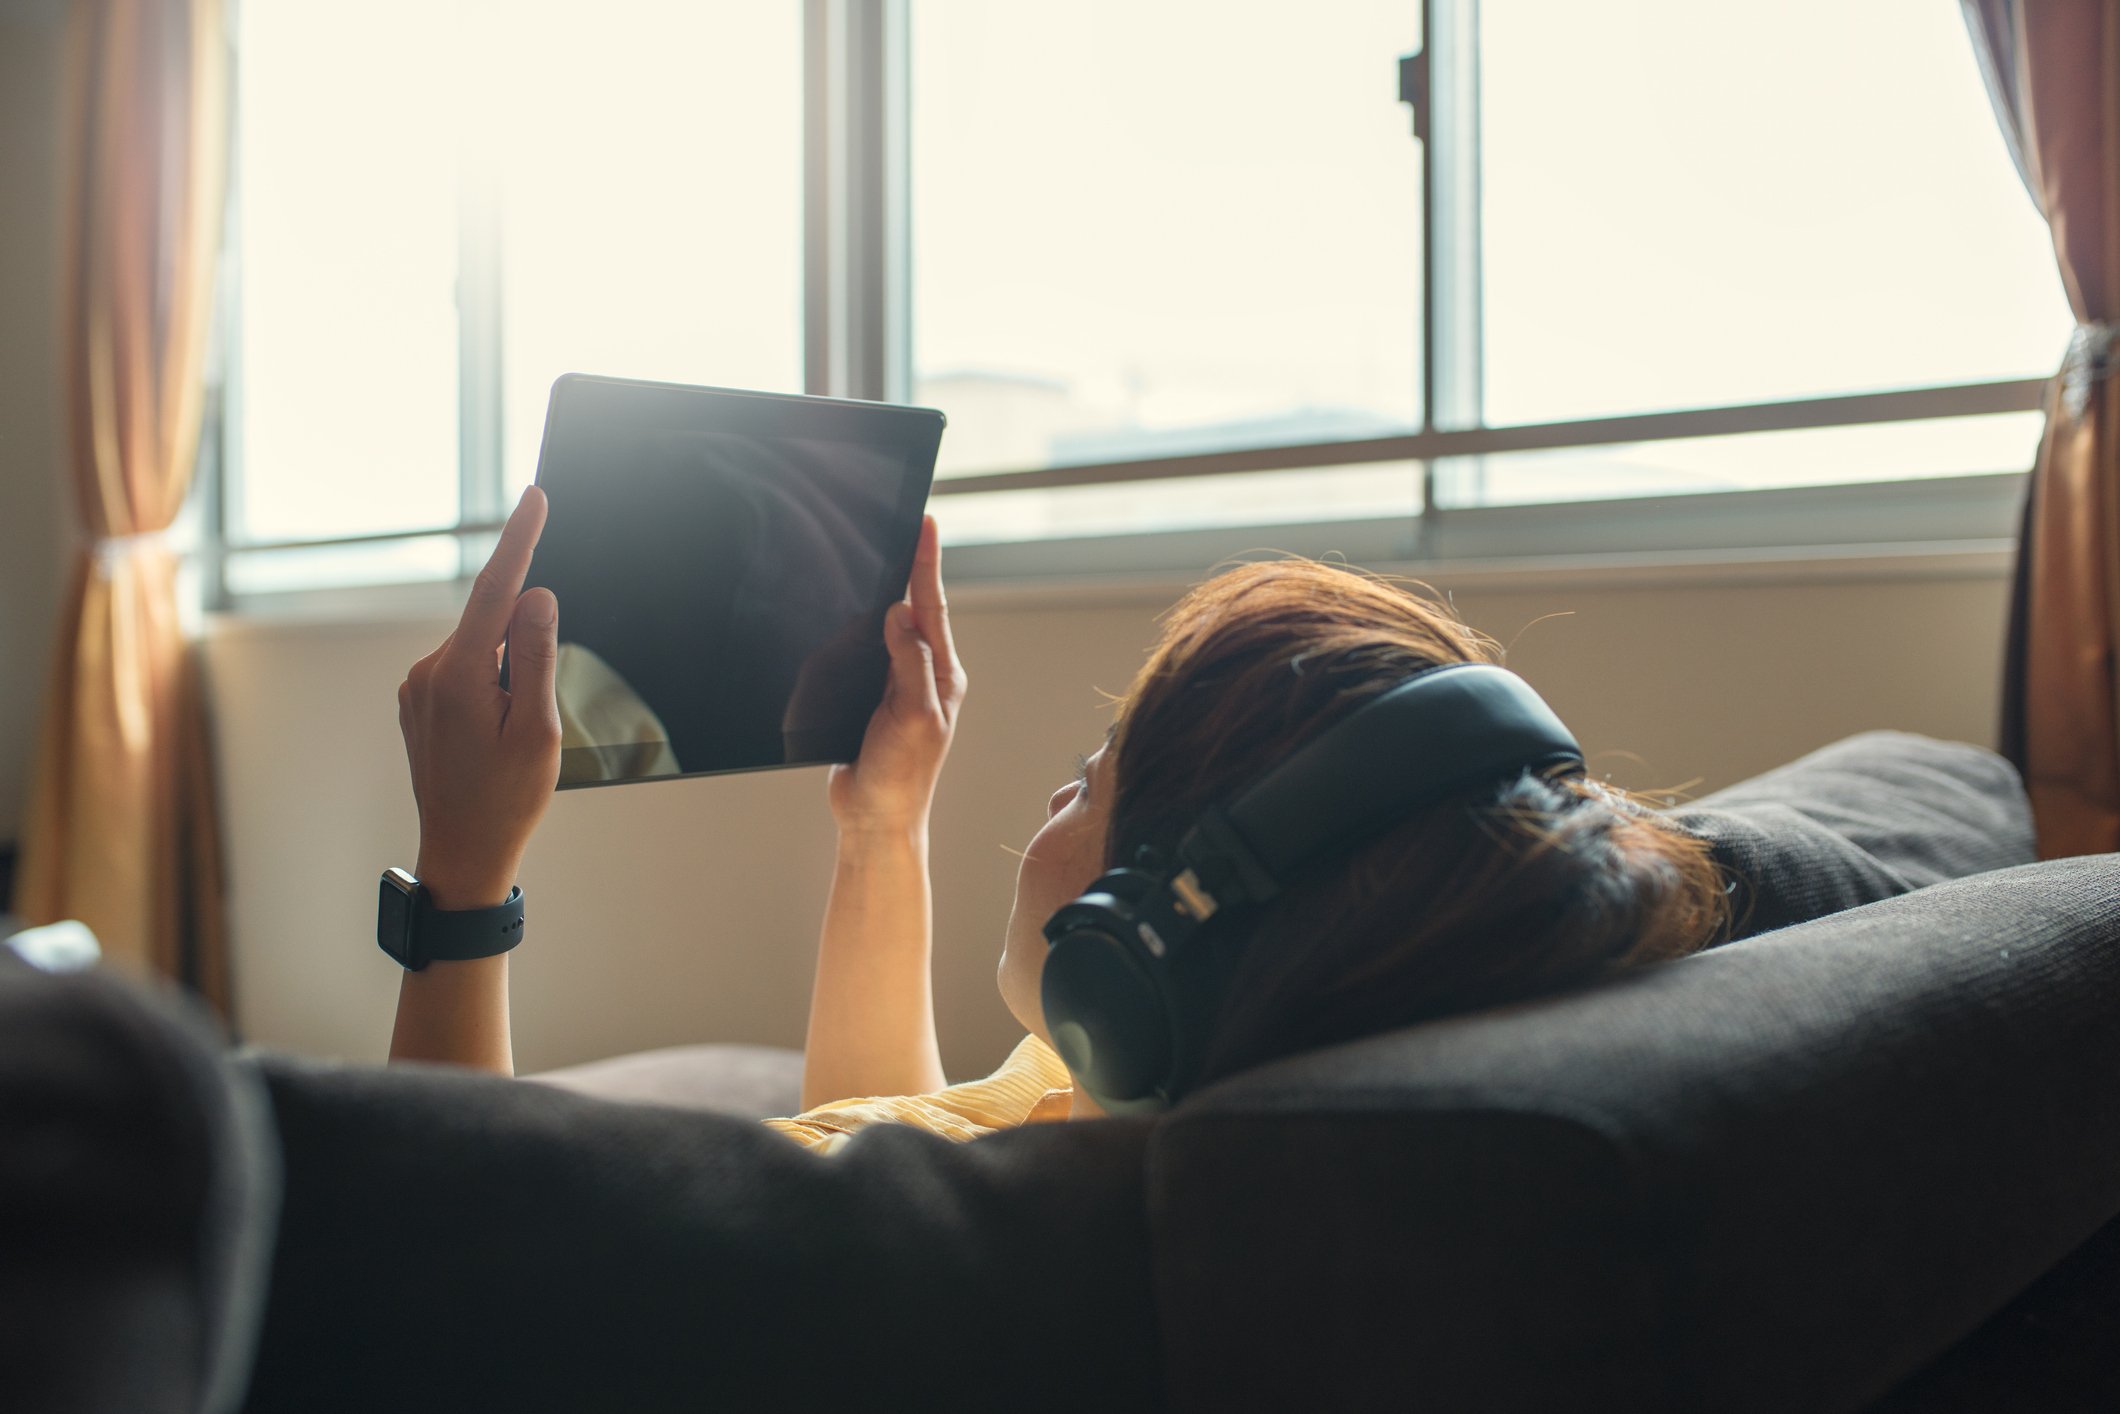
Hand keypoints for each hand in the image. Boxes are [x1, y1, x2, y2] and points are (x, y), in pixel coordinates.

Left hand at [398, 486, 561, 907]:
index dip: (520, 540)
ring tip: (510, 743)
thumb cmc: (506, 798)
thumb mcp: (538, 728)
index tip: (534, 498)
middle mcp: (428, 672)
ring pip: (482, 653)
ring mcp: (418, 688)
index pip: (496, 590)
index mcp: (459, 675)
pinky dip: (493, 690)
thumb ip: (536, 655)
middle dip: (526, 653)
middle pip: (494, 626)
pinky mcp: (418, 702)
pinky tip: (494, 740)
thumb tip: (536, 596)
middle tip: (533, 722)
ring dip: (510, 680)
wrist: (462, 852)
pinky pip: (468, 673)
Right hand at [827, 515, 966, 834]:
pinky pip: (861, 657)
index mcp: (941, 676)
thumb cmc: (902, 777)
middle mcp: (922, 675)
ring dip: (879, 599)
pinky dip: (854, 635)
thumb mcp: (913, 717)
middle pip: (912, 611)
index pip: (931, 608)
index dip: (926, 563)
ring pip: (884, 631)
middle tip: (905, 527)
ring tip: (880, 558)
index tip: (925, 522)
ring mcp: (895, 687)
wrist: (874, 819)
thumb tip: (900, 612)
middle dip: (907, 570)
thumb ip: (909, 663)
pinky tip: (847, 617)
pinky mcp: (869, 700)